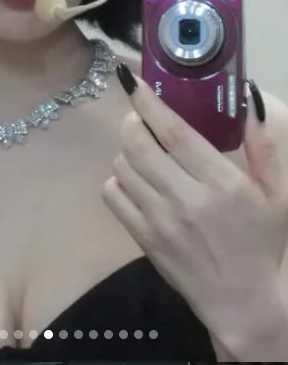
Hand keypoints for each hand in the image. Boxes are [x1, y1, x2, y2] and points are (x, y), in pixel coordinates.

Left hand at [102, 65, 287, 344]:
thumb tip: (249, 97)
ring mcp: (160, 221)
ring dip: (126, 149)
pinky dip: (117, 179)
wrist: (242, 302)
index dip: (149, 103)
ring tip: (142, 148)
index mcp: (222, 183)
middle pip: (138, 145)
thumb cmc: (261, 241)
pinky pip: (113, 195)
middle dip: (132, 121)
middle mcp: (186, 199)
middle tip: (141, 118)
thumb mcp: (276, 194)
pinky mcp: (143, 239)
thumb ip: (264, 144)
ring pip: (122, 166)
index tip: (133, 82)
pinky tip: (135, 179)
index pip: (174, 132)